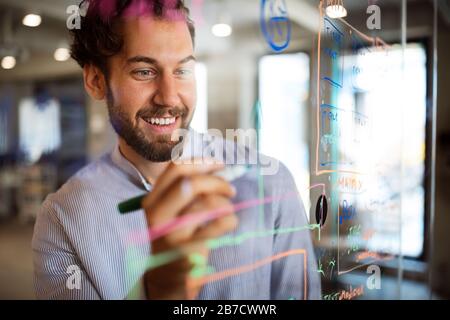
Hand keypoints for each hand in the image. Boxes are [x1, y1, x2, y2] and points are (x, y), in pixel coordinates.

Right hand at [142, 161, 237, 299]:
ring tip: (228, 211)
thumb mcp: (173, 211)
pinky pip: (219, 225)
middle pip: (190, 185)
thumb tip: (224, 168)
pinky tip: (229, 223)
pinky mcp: (188, 251)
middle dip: (217, 182)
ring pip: (207, 205)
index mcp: (151, 200)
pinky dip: (230, 220)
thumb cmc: (176, 235)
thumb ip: (191, 190)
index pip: (176, 169)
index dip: (203, 163)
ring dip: (226, 204)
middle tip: (230, 189)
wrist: (166, 275)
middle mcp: (157, 215)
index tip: (221, 165)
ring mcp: (171, 235)